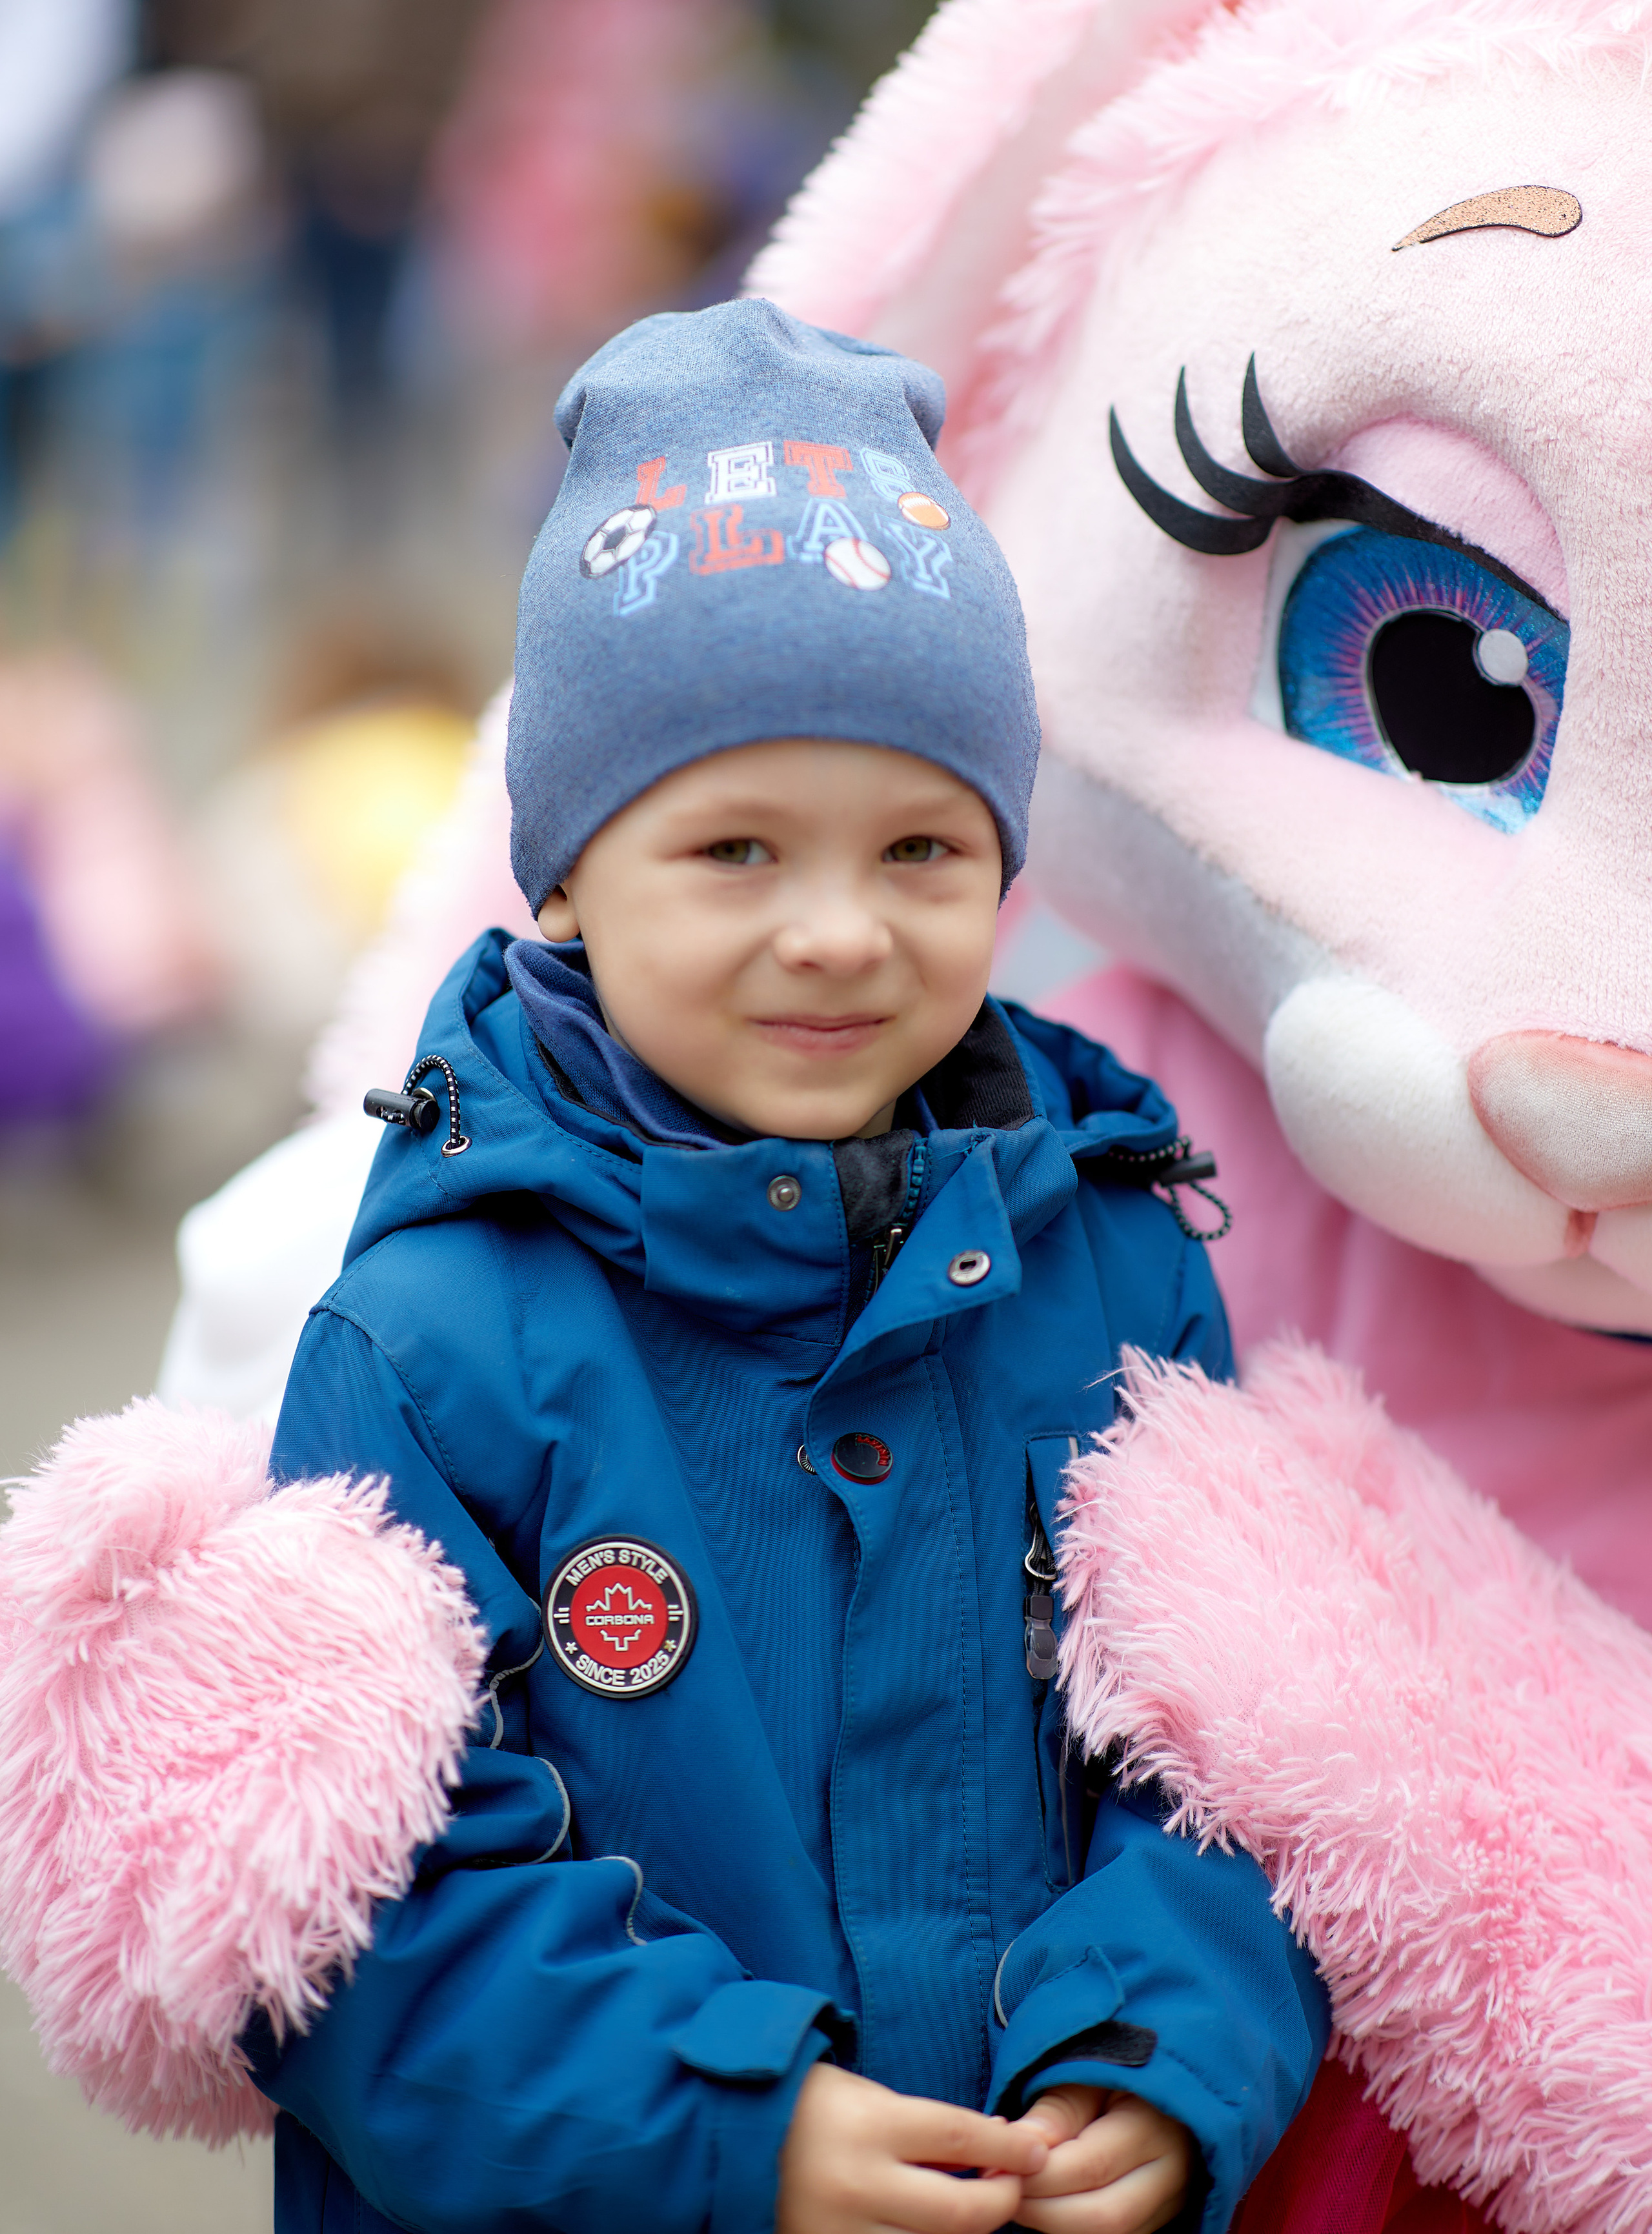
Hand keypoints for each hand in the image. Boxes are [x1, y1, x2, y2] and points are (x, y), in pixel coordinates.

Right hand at [778, 2062, 1049, 2233]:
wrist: (734, 2137)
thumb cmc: (814, 2108)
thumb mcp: (871, 2098)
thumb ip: (930, 2130)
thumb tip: (998, 2148)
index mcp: (869, 2126)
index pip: (961, 2138)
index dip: (1008, 2147)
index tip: (1036, 2150)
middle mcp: (860, 2184)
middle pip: (960, 2210)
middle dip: (1001, 2200)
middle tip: (1014, 2184)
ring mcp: (844, 2232)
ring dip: (965, 2228)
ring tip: (972, 2203)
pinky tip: (932, 2226)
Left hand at [1009, 2086, 1191, 2233]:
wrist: (1156, 2094)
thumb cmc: (1114, 2076)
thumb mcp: (1088, 2077)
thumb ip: (1058, 2110)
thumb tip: (1020, 2142)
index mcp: (1153, 2125)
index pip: (1092, 2167)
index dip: (1039, 2175)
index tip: (1000, 2165)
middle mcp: (1170, 2173)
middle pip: (1103, 2217)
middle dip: (1043, 2210)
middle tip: (1004, 2189)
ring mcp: (1168, 2204)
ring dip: (1055, 2225)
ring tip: (1021, 2197)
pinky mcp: (1157, 2222)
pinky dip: (1072, 2228)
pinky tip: (1045, 2206)